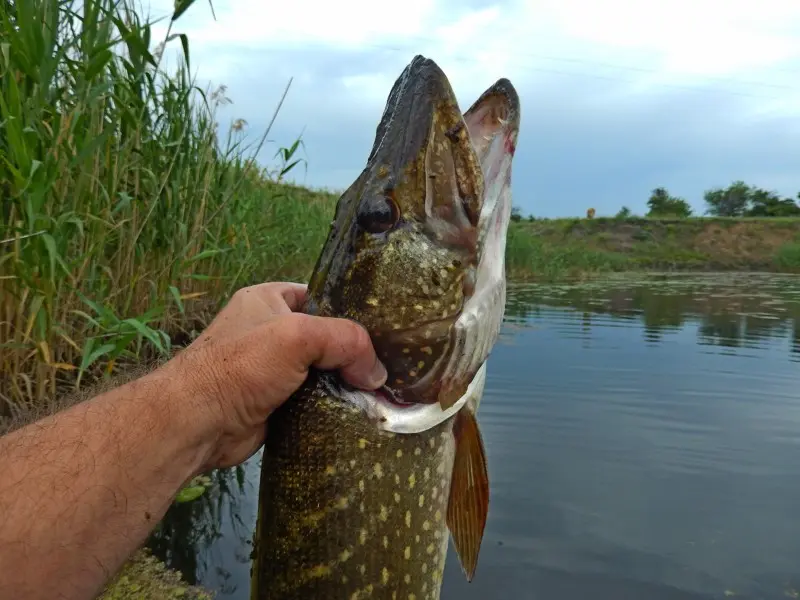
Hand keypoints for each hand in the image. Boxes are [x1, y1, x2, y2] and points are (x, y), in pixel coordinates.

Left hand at [163, 282, 386, 471]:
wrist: (198, 423)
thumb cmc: (242, 365)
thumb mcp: (298, 336)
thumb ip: (346, 342)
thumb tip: (376, 374)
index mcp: (268, 300)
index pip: (320, 296)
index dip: (350, 309)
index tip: (383, 328)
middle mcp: (270, 331)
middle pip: (326, 337)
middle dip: (353, 352)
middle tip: (389, 365)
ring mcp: (272, 370)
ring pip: (323, 372)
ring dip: (346, 383)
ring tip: (382, 392)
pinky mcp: (276, 404)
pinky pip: (315, 400)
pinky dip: (334, 406)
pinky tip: (360, 413)